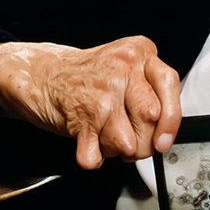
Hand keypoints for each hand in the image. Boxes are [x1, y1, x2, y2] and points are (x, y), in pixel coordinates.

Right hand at [0, 37, 180, 169]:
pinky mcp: (80, 114)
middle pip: (151, 119)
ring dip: (114, 149)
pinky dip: (92, 157)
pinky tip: (88, 144)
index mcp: (137, 52)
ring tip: (103, 133)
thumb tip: (166, 131)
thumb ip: (150, 91)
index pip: (169, 86)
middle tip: (127, 136)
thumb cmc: (85, 76)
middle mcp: (121, 67)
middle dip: (142, 141)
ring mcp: (101, 90)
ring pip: (126, 142)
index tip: (164, 139)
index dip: (171, 119)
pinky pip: (96, 153)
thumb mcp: (125, 69)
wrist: (39, 73)